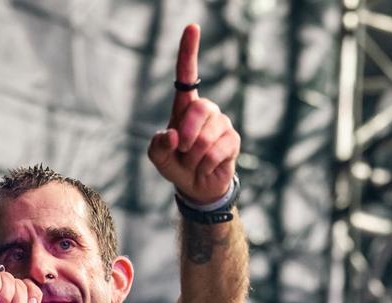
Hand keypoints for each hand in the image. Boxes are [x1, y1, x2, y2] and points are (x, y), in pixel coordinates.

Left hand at [147, 24, 239, 204]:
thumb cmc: (176, 165)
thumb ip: (158, 146)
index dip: (189, 52)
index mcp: (184, 107)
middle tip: (183, 150)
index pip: (187, 75)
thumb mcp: (159, 157)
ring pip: (207, 136)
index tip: (192, 27)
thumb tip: (174, 134)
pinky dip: (206, 164)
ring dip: (195, 156)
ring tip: (195, 162)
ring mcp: (221, 124)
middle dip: (187, 134)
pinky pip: (217, 150)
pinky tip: (206, 166)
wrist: (197, 186)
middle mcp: (205, 110)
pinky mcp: (233, 140)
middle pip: (199, 109)